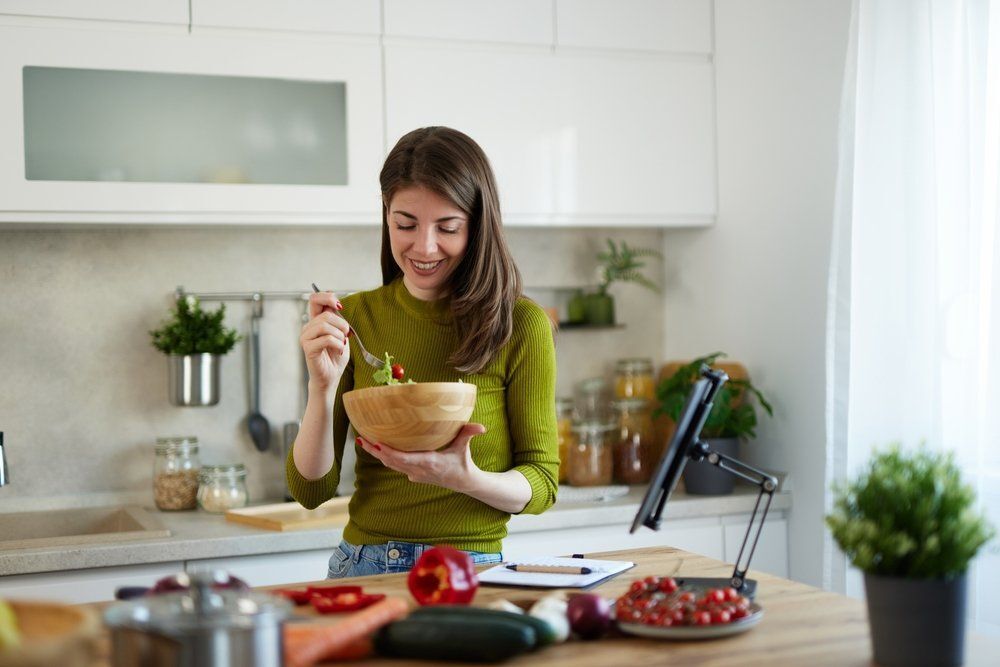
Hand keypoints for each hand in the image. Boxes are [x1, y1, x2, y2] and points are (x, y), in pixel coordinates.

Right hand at [300, 291, 350, 392]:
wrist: (331, 376)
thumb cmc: (335, 356)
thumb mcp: (341, 334)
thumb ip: (337, 320)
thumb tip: (336, 304)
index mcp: (316, 321)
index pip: (314, 299)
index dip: (327, 297)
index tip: (339, 305)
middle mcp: (308, 328)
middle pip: (325, 314)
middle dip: (342, 324)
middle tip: (346, 335)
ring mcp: (306, 338)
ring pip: (324, 325)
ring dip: (339, 335)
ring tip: (342, 344)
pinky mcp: (308, 349)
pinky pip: (326, 339)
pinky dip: (338, 344)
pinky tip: (339, 351)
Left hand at [357, 424, 487, 490]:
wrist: (464, 483)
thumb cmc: (463, 462)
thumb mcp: (465, 447)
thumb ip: (469, 433)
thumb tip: (481, 427)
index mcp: (429, 462)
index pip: (404, 458)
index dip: (388, 452)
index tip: (376, 443)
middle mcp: (418, 470)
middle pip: (391, 461)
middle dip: (375, 450)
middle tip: (361, 437)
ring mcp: (415, 474)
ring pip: (391, 465)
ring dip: (377, 453)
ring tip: (363, 440)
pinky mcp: (414, 475)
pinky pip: (395, 466)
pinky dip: (385, 457)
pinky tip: (376, 447)